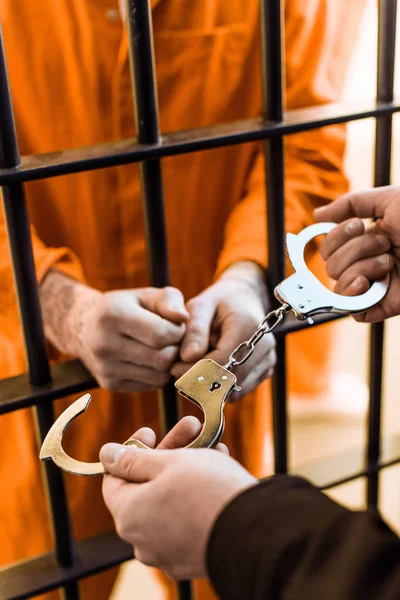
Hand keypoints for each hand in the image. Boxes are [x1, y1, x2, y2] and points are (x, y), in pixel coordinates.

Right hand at [40, 270, 188, 390]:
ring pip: (159, 376)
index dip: (178, 331)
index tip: (175, 325)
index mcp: (113, 314)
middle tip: (172, 339)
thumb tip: (184, 317)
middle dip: (175, 349)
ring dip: (169, 364)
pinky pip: (151, 385)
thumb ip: (170, 300)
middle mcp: (104, 343)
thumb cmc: (127, 307)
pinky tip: (150, 359)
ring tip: (162, 348)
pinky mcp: (109, 383)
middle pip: (162, 359)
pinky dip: (158, 373)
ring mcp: (105, 367)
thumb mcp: (146, 295)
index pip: (161, 334)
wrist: (85, 327)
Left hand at [101, 422, 255, 579]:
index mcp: (128, 515)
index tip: (150, 432)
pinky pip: (187, 519)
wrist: (255, 531)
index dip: (131, 450)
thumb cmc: (208, 492)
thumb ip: (132, 459)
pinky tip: (218, 469)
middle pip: (146, 487)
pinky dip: (197, 495)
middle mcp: (142, 540)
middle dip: (169, 453)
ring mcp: (168, 552)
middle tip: (189, 430)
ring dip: (187, 470)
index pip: (114, 479)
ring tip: (212, 446)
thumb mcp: (168, 462)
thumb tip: (105, 454)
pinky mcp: (192, 558)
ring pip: (170, 501)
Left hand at [171, 261, 275, 399]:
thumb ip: (194, 330)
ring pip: (234, 390)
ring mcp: (268, 360)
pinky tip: (211, 369)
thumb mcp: (201, 305)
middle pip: (229, 380)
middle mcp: (264, 346)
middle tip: (180, 372)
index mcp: (249, 327)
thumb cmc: (219, 301)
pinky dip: (222, 385)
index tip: (174, 368)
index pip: (221, 362)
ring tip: (195, 368)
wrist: (245, 298)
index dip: (196, 371)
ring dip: (211, 386)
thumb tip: (187, 357)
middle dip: (201, 381)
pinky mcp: (265, 370)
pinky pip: (239, 390)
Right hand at [314, 186, 399, 321]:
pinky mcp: (385, 304)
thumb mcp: (388, 201)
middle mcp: (368, 262)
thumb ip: (350, 204)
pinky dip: (353, 296)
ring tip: (390, 260)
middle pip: (330, 265)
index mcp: (367, 240)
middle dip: (354, 249)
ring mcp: (376, 284)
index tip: (360, 225)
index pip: (330, 246)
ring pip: (339, 284)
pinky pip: (353, 309)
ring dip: (362, 266)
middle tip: (385, 243)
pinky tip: (367, 281)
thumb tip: (318, 215)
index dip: (336, 236)